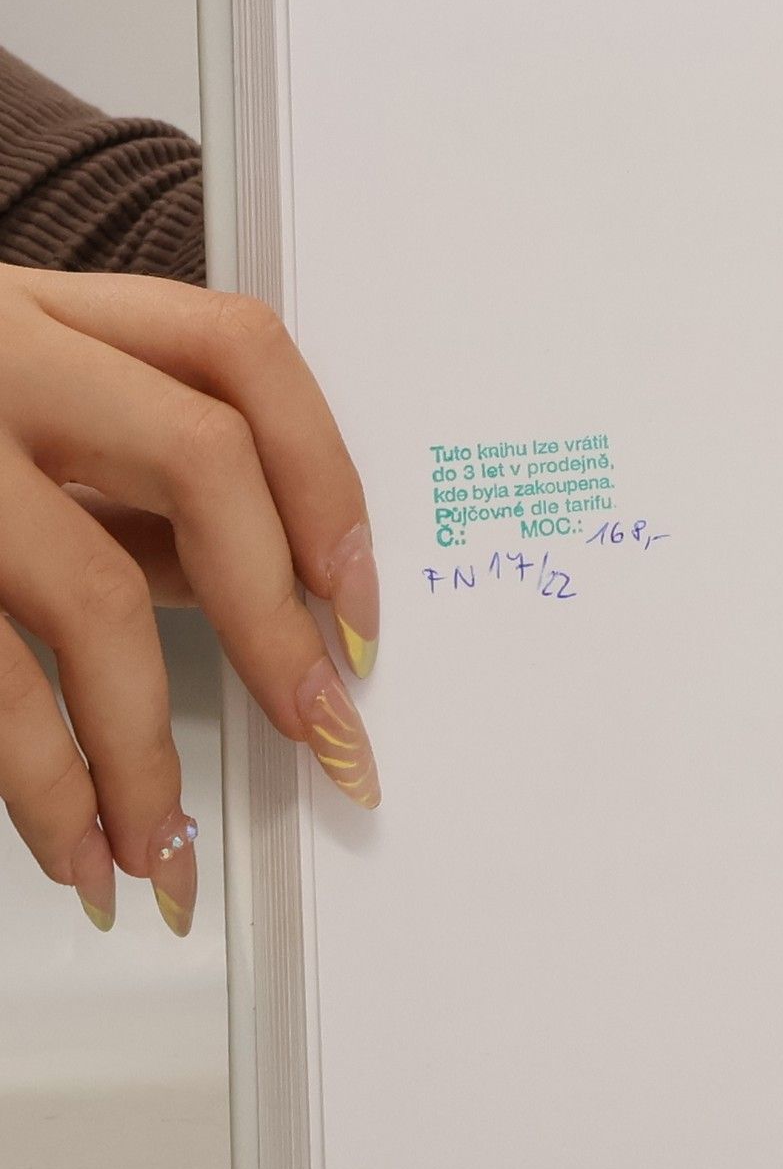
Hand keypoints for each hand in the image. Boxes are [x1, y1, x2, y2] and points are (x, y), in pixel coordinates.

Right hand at [0, 269, 380, 937]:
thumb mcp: (13, 410)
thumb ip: (130, 484)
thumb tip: (271, 599)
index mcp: (50, 311)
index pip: (240, 351)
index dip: (326, 476)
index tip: (362, 604)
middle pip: (203, 461)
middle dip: (276, 623)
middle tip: (323, 740)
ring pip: (90, 591)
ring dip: (148, 748)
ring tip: (169, 856)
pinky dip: (44, 780)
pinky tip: (75, 846)